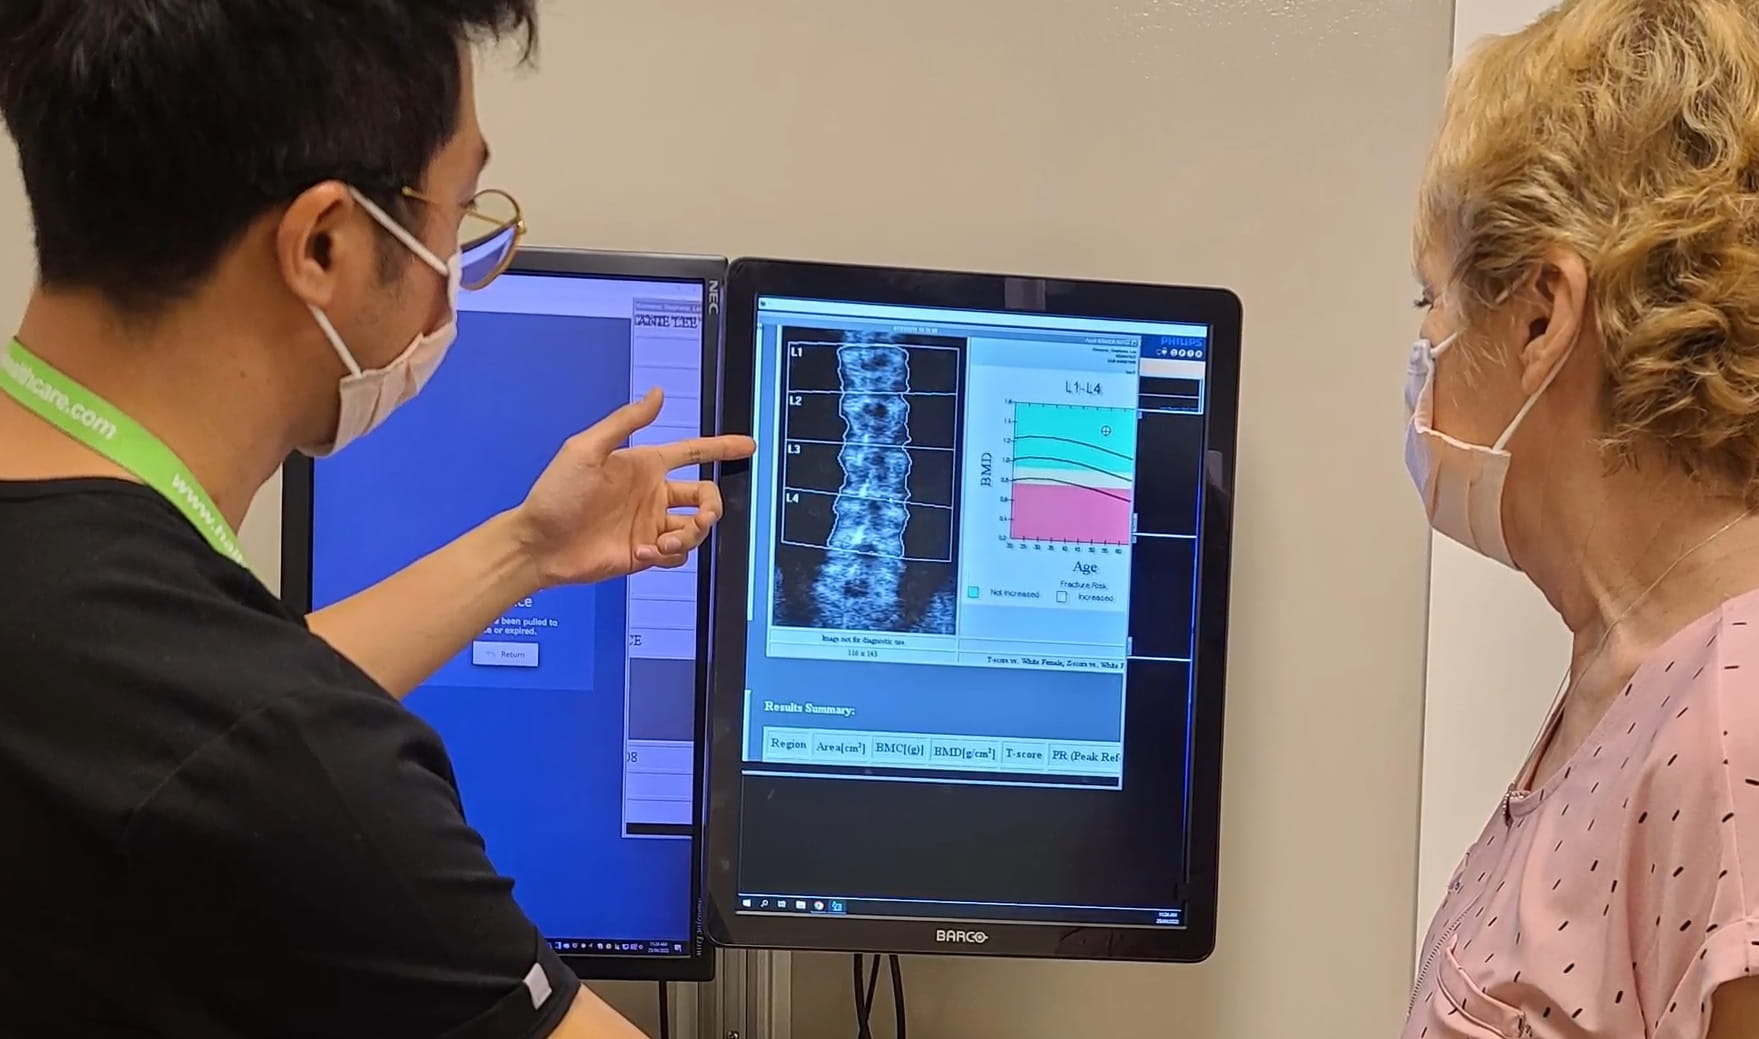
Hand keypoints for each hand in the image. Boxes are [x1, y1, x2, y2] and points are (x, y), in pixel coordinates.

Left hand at [510, 388, 755, 586]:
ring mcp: (650, 525)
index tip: (748, 446)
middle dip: (712, 506)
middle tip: (703, 517)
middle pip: (705, 495)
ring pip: (695, 529)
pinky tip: (645, 553)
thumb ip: (626, 422)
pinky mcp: (645, 554)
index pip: (693, 452)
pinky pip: (677, 556)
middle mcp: (652, 494)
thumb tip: (658, 393)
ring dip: (689, 536)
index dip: (722, 447)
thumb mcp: (586, 449)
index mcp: (643, 466)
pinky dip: (670, 556)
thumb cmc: (555, 494)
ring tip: (663, 543)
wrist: (538, 544)